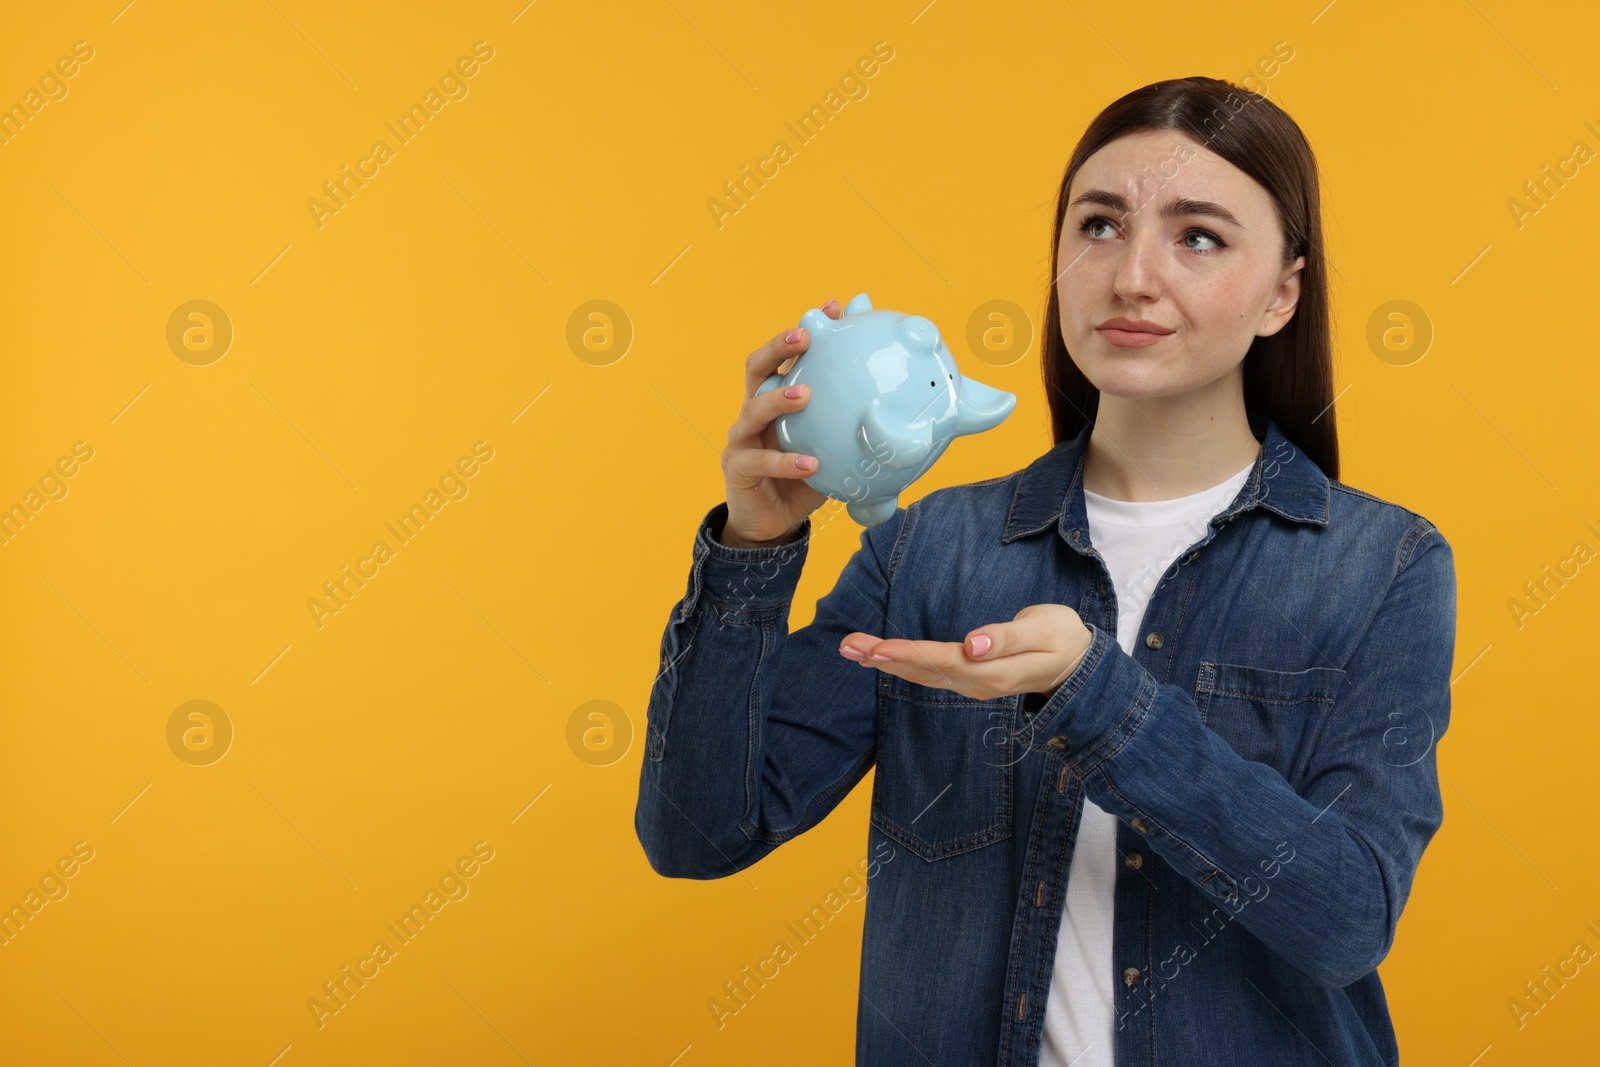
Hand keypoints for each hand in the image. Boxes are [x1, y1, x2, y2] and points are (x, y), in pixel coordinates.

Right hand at [719, 298, 845, 547]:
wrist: (771, 523)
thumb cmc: (804, 478)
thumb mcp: (834, 448)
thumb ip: (855, 428)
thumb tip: (909, 416)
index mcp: (776, 398)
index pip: (788, 355)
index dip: (807, 329)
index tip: (834, 306)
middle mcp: (754, 411)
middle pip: (757, 367)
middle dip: (780, 347)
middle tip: (806, 336)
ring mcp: (742, 437)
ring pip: (752, 409)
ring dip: (778, 398)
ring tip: (804, 395)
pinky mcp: (737, 467)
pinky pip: (760, 461)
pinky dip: (785, 461)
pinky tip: (810, 464)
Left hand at [839, 604, 1093, 702]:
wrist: (1078, 666)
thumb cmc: (1063, 638)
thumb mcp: (1043, 630)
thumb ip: (1007, 637)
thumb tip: (973, 644)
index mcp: (992, 670)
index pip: (942, 661)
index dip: (908, 655)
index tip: (876, 648)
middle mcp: (976, 682)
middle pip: (922, 671)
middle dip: (882, 658)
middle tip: (846, 645)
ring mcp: (971, 684)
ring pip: (920, 675)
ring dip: (884, 663)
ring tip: (851, 650)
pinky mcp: (968, 679)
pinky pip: (928, 674)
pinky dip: (900, 664)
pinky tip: (880, 658)